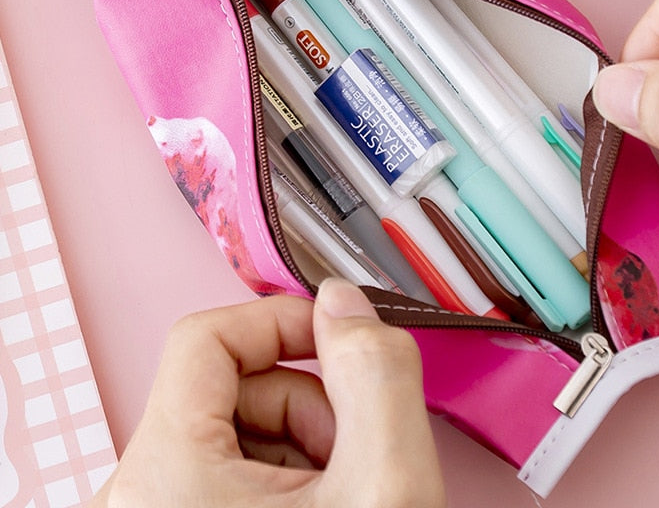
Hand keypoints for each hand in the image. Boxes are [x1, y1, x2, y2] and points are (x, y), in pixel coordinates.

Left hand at [91, 278, 444, 506]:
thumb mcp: (383, 489)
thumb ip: (376, 377)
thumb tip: (344, 305)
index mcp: (166, 475)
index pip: (206, 338)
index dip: (280, 321)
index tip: (336, 335)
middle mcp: (140, 496)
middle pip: (230, 385)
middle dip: (311, 403)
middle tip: (355, 453)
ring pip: (237, 428)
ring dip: (306, 443)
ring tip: (342, 494)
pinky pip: (231, 470)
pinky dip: (287, 477)